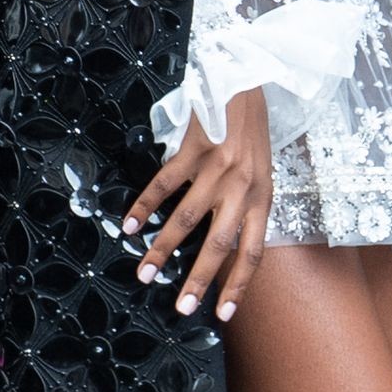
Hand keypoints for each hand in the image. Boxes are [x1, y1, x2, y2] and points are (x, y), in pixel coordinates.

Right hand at [124, 89, 271, 322]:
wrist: (245, 78)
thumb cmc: (252, 128)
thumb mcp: (262, 169)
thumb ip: (247, 202)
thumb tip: (224, 241)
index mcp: (263, 195)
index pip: (253, 251)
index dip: (238, 285)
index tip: (222, 314)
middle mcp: (243, 186)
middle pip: (219, 243)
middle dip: (198, 280)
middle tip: (179, 306)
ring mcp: (218, 167)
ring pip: (187, 219)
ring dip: (163, 248)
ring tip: (144, 271)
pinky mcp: (195, 148)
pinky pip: (166, 184)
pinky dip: (145, 206)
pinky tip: (129, 223)